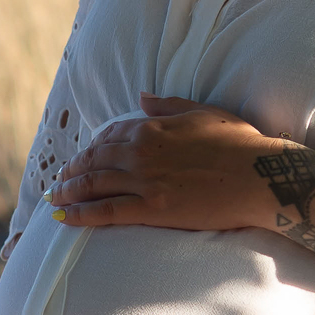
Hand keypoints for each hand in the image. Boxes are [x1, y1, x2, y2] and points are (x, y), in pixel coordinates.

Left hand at [48, 93, 284, 230]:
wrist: (261, 176)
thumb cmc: (241, 144)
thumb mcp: (203, 112)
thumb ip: (168, 105)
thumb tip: (142, 97)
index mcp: (153, 126)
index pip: (109, 136)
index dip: (90, 148)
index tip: (81, 158)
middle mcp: (141, 151)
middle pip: (94, 160)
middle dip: (71, 171)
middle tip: (57, 181)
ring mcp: (145, 180)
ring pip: (93, 184)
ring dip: (68, 192)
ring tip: (54, 199)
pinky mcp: (152, 208)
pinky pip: (105, 211)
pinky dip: (80, 214)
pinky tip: (64, 218)